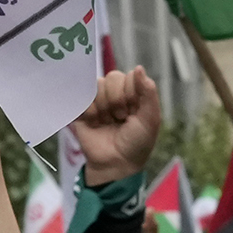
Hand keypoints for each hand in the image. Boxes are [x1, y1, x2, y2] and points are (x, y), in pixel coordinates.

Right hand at [70, 60, 164, 182]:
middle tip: (120, 118)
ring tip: (107, 122)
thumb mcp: (151, 119)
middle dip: (117, 100)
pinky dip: (90, 112)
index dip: (131, 93)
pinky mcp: (82, 109)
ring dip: (104, 107)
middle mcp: (115, 94)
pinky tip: (94, 123)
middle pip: (112, 78)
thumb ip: (149, 92)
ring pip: (97, 86)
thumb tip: (138, 68)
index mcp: (134, 94)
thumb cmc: (137, 143)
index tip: (133, 111)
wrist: (115, 164)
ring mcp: (98, 101)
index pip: (129, 77)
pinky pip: (81, 97)